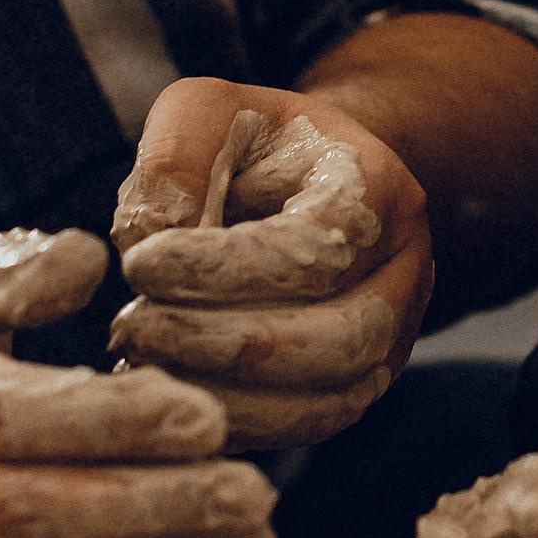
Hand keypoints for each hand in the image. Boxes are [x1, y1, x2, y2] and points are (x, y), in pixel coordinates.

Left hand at [111, 82, 433, 445]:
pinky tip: (174, 391)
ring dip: (229, 394)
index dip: (224, 265)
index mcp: (378, 187)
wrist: (310, 180)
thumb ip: (176, 160)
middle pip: (340, 338)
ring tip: (144, 361)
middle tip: (132, 326)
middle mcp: (406, 268)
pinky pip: (313, 425)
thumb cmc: (252, 144)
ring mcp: (397, 335)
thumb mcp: (205, 111)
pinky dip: (241, 422)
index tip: (139, 264)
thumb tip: (150, 241)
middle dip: (224, 342)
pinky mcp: (363, 383)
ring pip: (333, 399)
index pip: (316, 246)